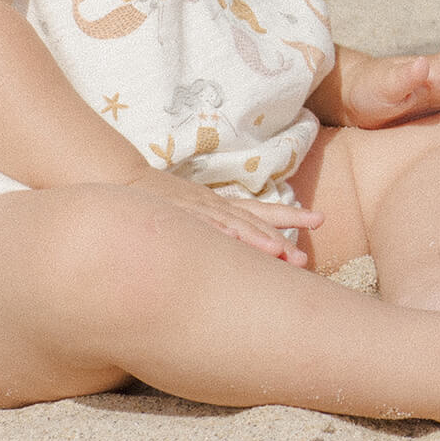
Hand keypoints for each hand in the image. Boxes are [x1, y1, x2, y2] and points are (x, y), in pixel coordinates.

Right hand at [123, 166, 322, 265]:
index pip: (261, 210)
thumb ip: (216, 223)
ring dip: (255, 240)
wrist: (120, 179)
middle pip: (253, 222)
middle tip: (304, 261)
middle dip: (278, 240)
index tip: (320, 220)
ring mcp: (194, 211)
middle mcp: (212, 206)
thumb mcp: (192, 209)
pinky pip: (199, 227)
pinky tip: (232, 242)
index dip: (290, 215)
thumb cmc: (159, 202)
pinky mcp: (174, 216)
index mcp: (219, 205)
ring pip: (230, 226)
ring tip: (280, 253)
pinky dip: (217, 233)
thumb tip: (241, 244)